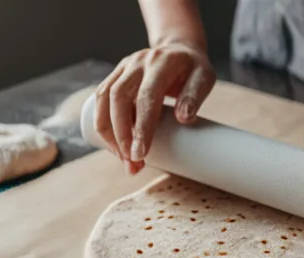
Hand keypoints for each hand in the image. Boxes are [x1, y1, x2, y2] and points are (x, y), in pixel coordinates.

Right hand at [93, 39, 214, 174]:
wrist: (178, 50)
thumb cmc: (192, 70)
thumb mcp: (204, 77)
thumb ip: (195, 96)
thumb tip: (184, 119)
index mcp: (161, 62)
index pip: (147, 96)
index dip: (142, 127)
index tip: (141, 154)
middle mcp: (138, 62)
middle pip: (118, 98)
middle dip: (121, 134)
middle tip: (131, 162)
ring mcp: (123, 67)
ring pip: (103, 100)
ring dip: (108, 133)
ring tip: (122, 158)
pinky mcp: (114, 76)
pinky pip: (100, 100)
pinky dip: (103, 125)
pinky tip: (114, 145)